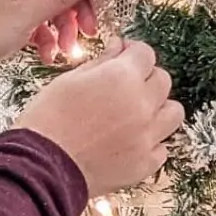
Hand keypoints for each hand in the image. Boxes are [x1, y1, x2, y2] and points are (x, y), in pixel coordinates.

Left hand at [0, 0, 96, 81]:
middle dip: (78, 8)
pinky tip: (47, 52)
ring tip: (66, 49)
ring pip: (57, 2)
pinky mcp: (16, 11)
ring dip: (65, 26)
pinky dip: (49, 35)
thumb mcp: (25, 16)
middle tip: (86, 32)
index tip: (95, 10)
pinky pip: (43, 17)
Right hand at [15, 38, 184, 196]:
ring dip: (159, 109)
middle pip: (163, 80)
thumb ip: (101, 62)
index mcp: (122, 77)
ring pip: (173, 113)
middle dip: (147, 78)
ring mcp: (147, 136)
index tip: (125, 56)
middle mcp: (141, 104)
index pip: (146, 54)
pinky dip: (152, 142)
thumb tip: (117, 48)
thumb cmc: (48, 122)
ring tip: (139, 114)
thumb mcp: (69, 80)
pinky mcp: (145, 163)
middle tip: (127, 86)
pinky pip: (163, 147)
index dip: (134, 53)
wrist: (42, 168)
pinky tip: (133, 141)